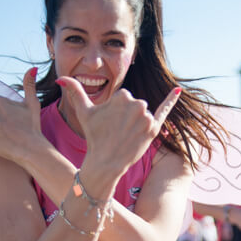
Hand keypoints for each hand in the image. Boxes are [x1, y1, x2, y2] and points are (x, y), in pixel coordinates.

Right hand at [56, 77, 181, 179]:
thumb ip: (75, 92)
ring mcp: (147, 117)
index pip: (123, 98)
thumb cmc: (94, 136)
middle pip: (135, 105)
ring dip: (136, 123)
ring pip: (143, 114)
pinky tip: (178, 91)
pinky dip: (171, 100)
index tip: (110, 123)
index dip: (116, 111)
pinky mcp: (155, 128)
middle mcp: (138, 104)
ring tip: (126, 135)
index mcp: (122, 96)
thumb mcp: (84, 112)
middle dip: (127, 116)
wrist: (106, 162)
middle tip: (117, 131)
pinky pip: (165, 111)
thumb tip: (61, 78)